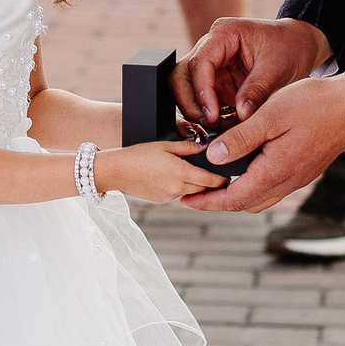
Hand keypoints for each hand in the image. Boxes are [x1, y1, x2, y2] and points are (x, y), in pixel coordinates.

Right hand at [97, 140, 223, 202]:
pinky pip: (179, 194)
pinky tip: (175, 177)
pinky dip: (182, 187)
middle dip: (211, 183)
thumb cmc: (139, 154)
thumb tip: (206, 147)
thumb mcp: (165, 145)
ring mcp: (169, 196)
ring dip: (197, 185)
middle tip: (218, 174)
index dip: (222, 179)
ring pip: (192, 192)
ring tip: (196, 173)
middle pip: (204, 188)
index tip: (228, 176)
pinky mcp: (162, 200)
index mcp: (180, 172)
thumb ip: (188, 147)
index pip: (210, 180)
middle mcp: (177, 187)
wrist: (116, 171)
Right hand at [176, 16, 330, 128]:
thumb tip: (241, 115)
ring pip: (185, 89)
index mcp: (223, 34)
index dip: (201, 92)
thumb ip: (257, 90)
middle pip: (180, 75)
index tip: (213, 115)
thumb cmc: (290, 47)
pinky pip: (203, 100)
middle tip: (207, 125)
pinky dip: (209, 115)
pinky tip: (223, 126)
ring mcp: (211, 65)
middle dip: (190, 103)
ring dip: (197, 111)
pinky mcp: (217, 81)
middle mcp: (210, 47)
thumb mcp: (277, 69)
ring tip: (217, 128)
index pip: (199, 63)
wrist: (300, 45)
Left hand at [181, 75, 344, 214]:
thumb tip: (212, 157)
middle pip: (245, 203)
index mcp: (275, 171)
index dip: (206, 202)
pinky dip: (253, 184)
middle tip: (195, 192)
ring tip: (216, 182)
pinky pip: (274, 187)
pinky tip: (246, 169)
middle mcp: (288, 181)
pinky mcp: (306, 170)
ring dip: (236, 194)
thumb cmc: (313, 104)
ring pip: (261, 197)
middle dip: (218, 201)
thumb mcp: (269, 116)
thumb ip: (239, 139)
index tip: (185, 200)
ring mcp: (299, 177)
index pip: (233, 198)